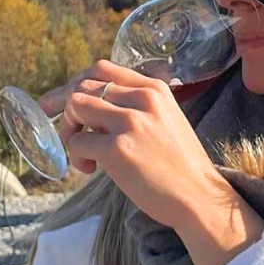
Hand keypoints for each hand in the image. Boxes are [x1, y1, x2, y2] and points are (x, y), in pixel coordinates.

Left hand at [37, 60, 231, 230]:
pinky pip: (77, 141)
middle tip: (67, 130)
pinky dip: (76, 155)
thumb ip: (136, 106)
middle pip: (83, 85)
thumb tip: (94, 106)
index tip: (65, 99)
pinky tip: (91, 168)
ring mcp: (130, 122)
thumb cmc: (179, 164)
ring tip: (84, 152)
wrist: (199, 195)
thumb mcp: (165, 119)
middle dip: (64, 105)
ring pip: (75, 106)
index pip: (102, 69)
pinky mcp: (117, 149)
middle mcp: (142, 98)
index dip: (77, 82)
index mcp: (154, 89)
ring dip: (69, 129)